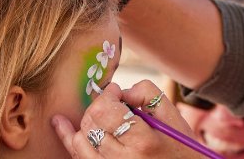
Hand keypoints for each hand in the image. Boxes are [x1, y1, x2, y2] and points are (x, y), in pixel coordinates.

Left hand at [53, 81, 201, 157]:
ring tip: (101, 115)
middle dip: (98, 106)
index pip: (104, 111)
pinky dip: (68, 138)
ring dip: (87, 123)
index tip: (115, 91)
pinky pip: (78, 157)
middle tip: (113, 103)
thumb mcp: (173, 117)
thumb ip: (146, 93)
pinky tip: (60, 124)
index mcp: (142, 142)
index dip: (106, 95)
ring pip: (80, 141)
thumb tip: (120, 92)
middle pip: (90, 124)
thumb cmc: (182, 149)